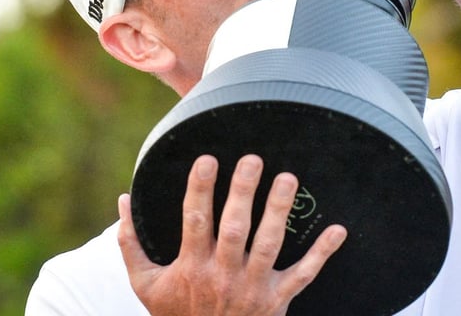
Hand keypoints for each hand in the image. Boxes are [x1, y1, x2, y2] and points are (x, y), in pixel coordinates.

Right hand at [117, 154, 347, 315]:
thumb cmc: (175, 313)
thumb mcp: (145, 284)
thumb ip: (131, 243)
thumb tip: (123, 200)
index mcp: (192, 267)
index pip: (195, 221)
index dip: (199, 190)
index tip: (207, 159)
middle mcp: (223, 275)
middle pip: (235, 228)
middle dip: (243, 193)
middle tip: (253, 159)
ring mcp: (253, 288)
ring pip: (269, 245)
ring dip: (279, 211)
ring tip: (288, 178)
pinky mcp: (277, 301)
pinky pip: (304, 275)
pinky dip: (322, 254)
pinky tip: (338, 229)